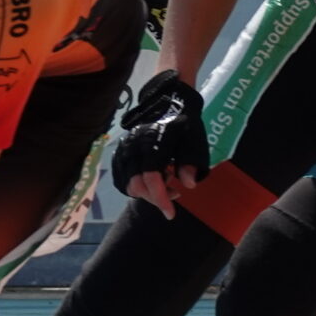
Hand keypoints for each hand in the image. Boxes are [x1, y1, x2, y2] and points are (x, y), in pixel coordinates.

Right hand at [111, 70, 208, 212]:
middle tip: (175, 194)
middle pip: (137, 185)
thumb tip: (188, 184)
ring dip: (146, 193)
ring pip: (127, 184)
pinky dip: (136, 186)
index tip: (171, 213)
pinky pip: (121, 178)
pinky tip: (153, 180)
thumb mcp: (195, 140)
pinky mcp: (121, 152)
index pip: (151, 178)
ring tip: (166, 184)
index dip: (160, 199)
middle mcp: (134, 147)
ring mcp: (124, 149)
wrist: (169, 101)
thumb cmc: (185, 123)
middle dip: (155, 198)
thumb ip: (191, 162)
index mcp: (152, 143)